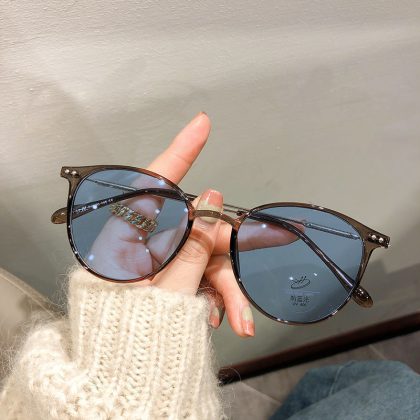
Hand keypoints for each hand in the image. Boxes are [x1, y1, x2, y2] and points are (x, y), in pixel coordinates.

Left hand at [88, 112, 297, 336]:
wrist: (123, 373)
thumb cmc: (132, 335)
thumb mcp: (168, 292)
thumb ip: (192, 245)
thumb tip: (209, 200)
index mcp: (131, 240)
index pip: (154, 183)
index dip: (180, 151)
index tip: (201, 124)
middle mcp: (146, 244)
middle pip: (196, 230)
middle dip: (225, 258)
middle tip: (243, 286)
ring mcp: (159, 259)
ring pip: (204, 257)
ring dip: (226, 288)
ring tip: (240, 321)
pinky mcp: (169, 275)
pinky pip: (199, 274)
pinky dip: (213, 293)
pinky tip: (219, 315)